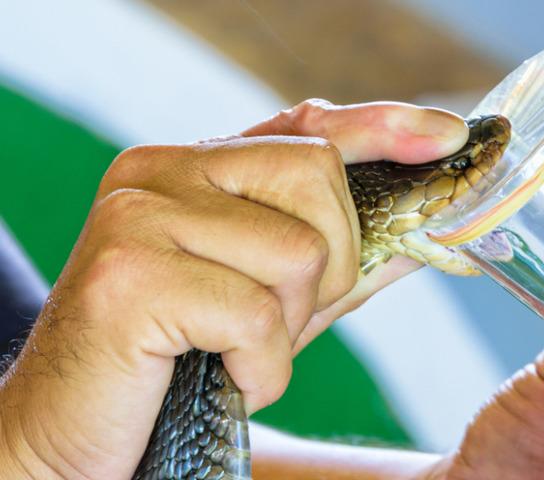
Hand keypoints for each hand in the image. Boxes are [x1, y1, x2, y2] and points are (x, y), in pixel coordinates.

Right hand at [0, 100, 466, 478]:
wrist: (71, 430)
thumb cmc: (184, 360)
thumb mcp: (279, 299)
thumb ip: (343, 259)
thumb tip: (426, 233)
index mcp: (193, 165)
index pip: (305, 126)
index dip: (383, 126)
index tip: (447, 134)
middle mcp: (160, 170)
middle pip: (319, 180)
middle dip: (330, 268)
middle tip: (274, 319)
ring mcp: (139, 216)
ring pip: (298, 253)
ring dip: (288, 328)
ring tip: (234, 350)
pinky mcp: (128, 278)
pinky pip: (255, 316)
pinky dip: (259, 366)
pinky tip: (220, 375)